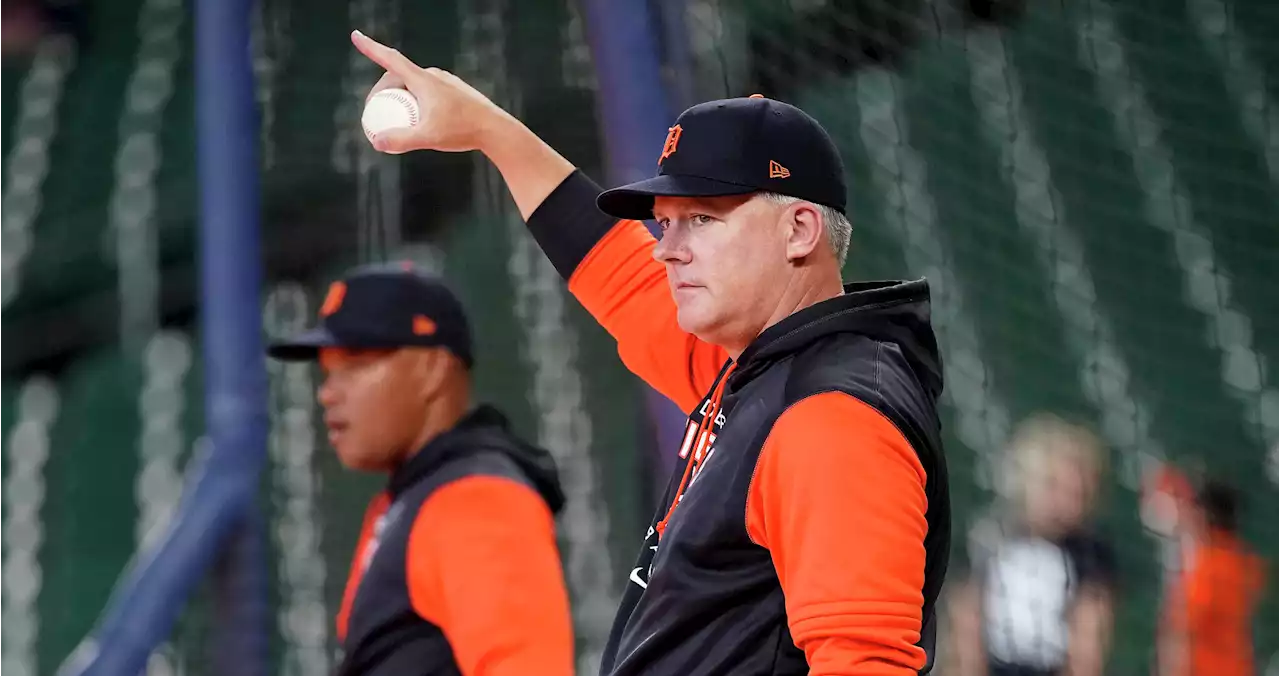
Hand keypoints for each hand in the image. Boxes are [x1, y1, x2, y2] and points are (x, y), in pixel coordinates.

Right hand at [350, 30, 509, 154]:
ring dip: (399, 98)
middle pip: (398, 77)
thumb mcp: (428, 138)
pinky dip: (414, 102)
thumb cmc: (462, 131)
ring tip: (395, 121)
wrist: (495, 129)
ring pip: (412, 85)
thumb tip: (376, 142)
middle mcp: (433, 75)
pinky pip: (426, 91)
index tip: (356, 36)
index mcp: (423, 80)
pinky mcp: (453, 90)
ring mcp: (445, 82)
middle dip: (381, 93)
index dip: (371, 48)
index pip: (390, 59)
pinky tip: (417, 120)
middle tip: (373, 116)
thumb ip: (401, 140)